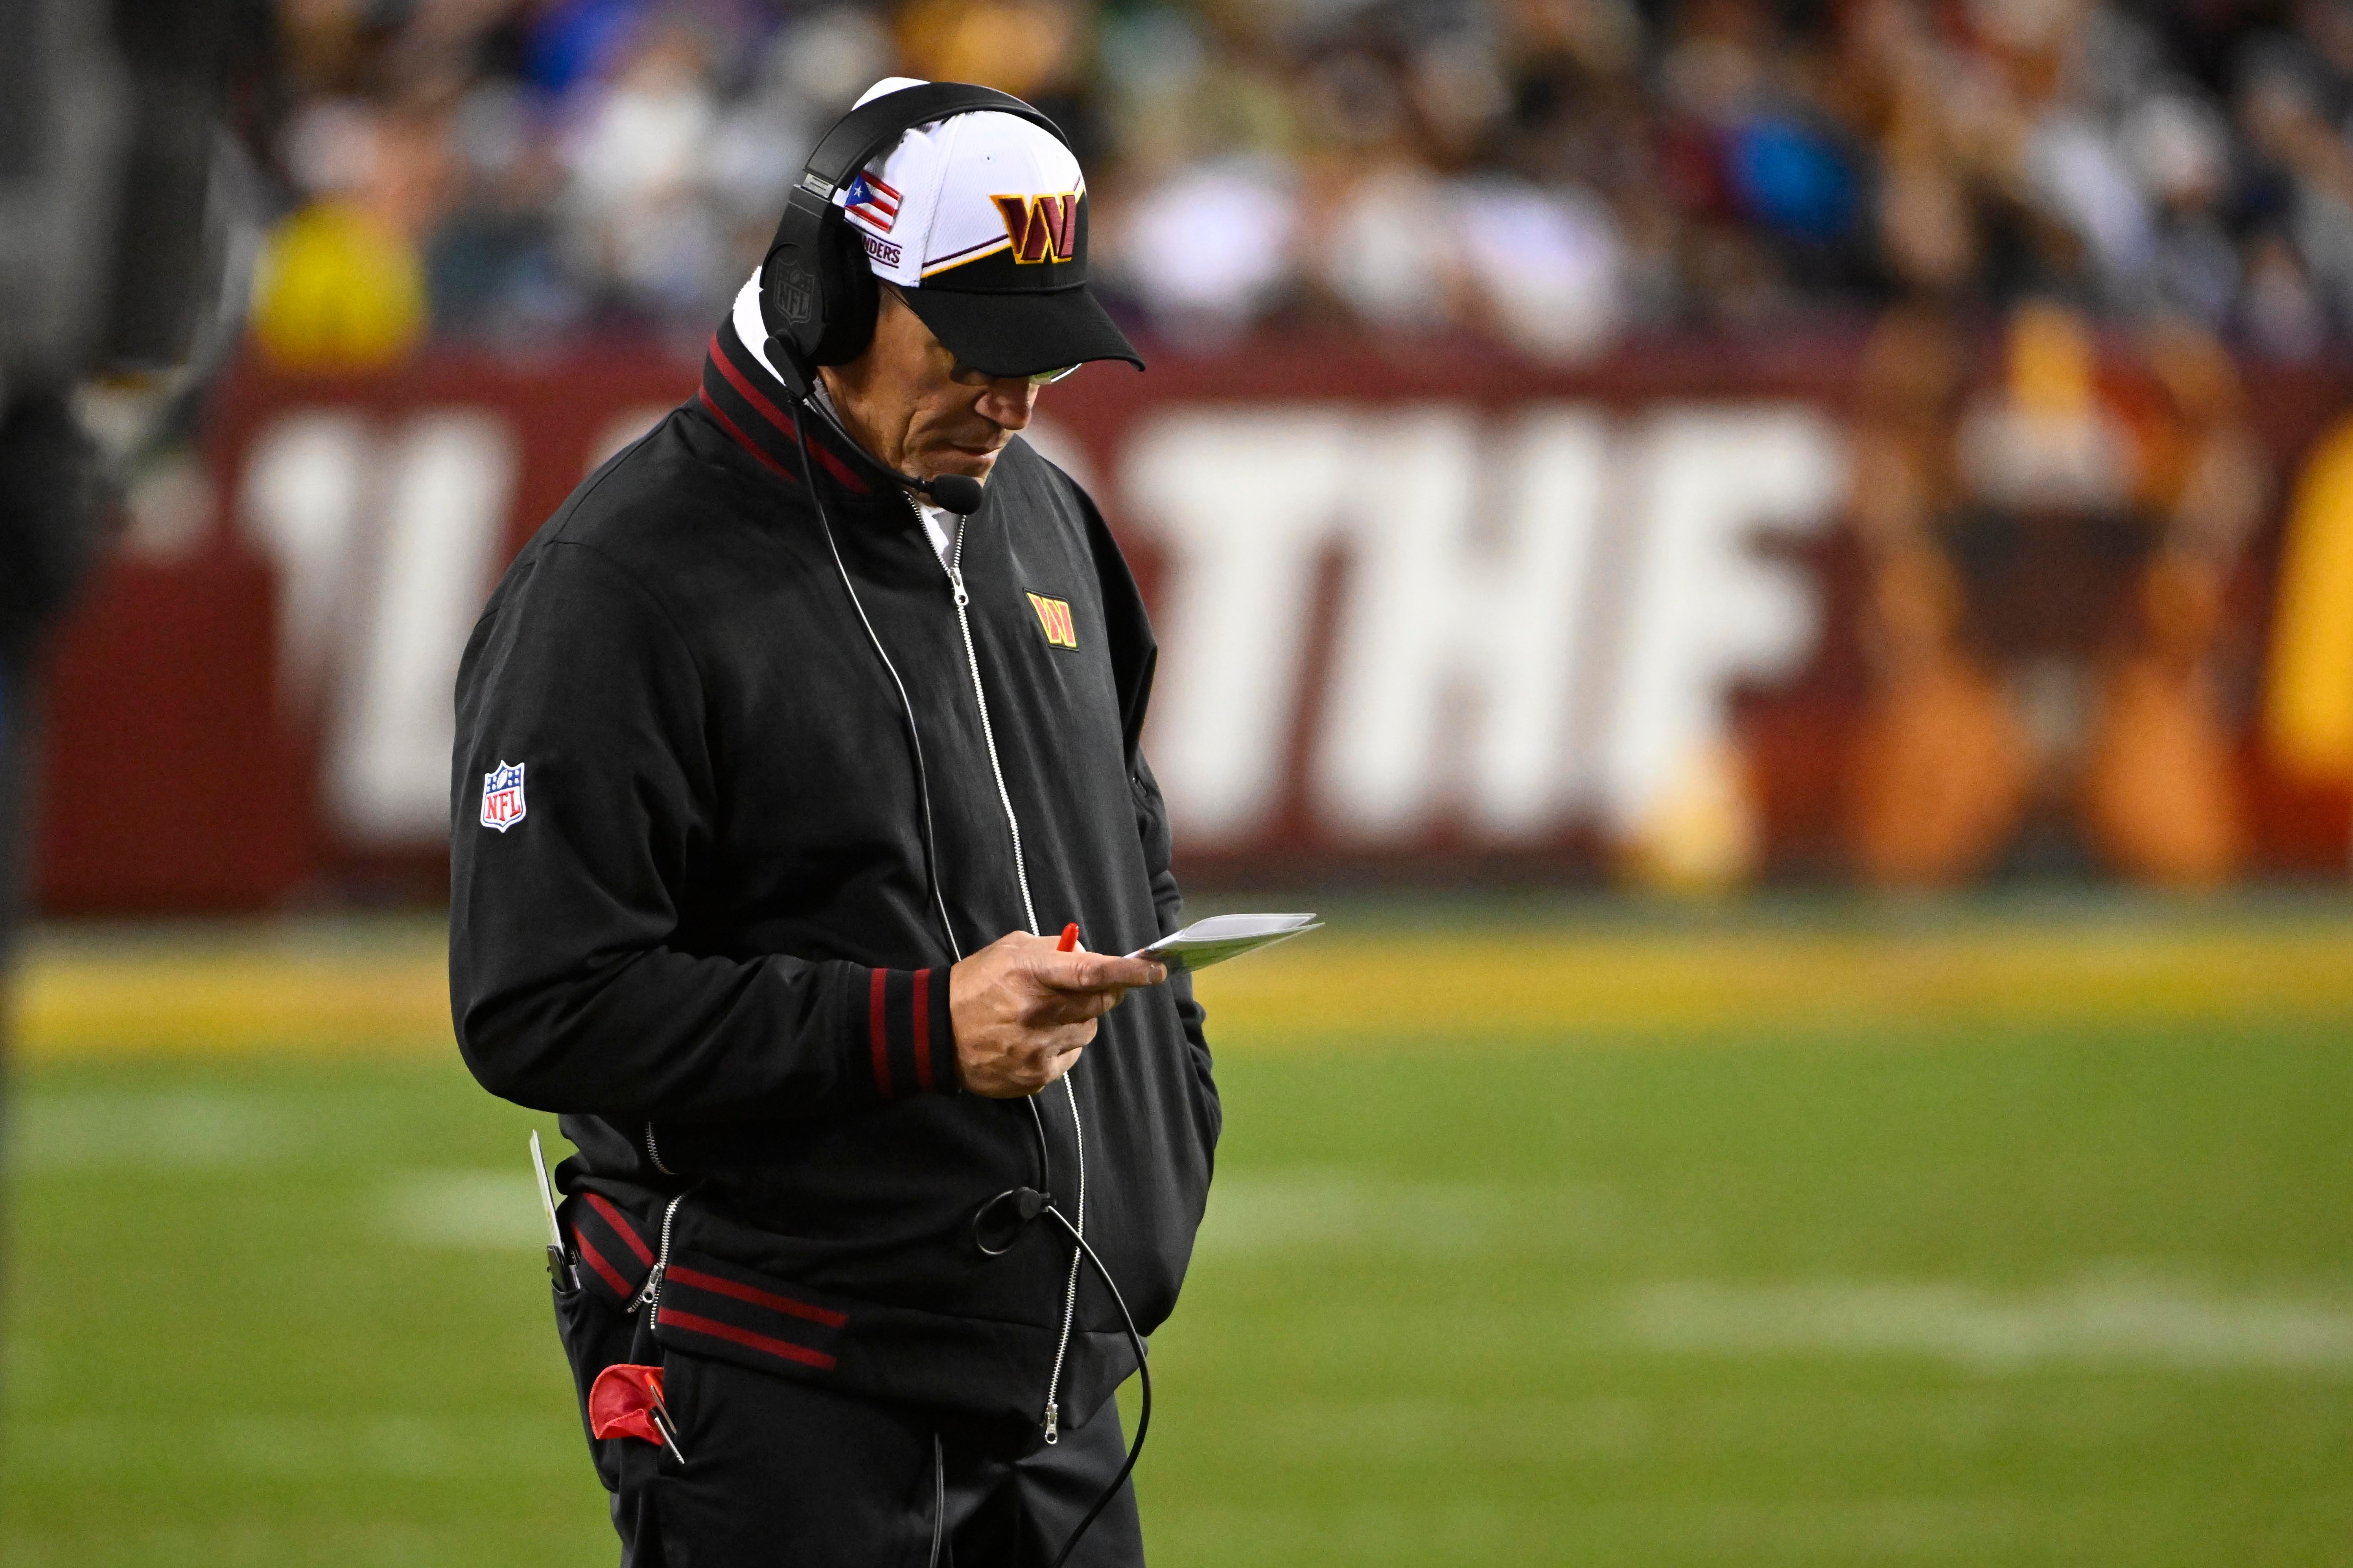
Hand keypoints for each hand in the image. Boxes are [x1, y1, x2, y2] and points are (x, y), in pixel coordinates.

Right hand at [949, 932, 1165, 1097]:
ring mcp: (1037, 1048)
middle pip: (1099, 1004)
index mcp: (1031, 975)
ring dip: (1078, 1020)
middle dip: (1104, 992)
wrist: (936, 1031)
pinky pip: (1070, 1057)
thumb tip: (1094, 957)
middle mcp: (1037, 1013)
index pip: (1092, 973)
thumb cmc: (978, 983)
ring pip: (1087, 1031)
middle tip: (1090, 986)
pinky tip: (1034, 1038)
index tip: (1155, 970)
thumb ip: (1056, 950)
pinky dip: (1062, 1045)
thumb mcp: (1012, 949)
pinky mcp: (1035, 1075)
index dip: (1128, 973)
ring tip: (1044, 1015)